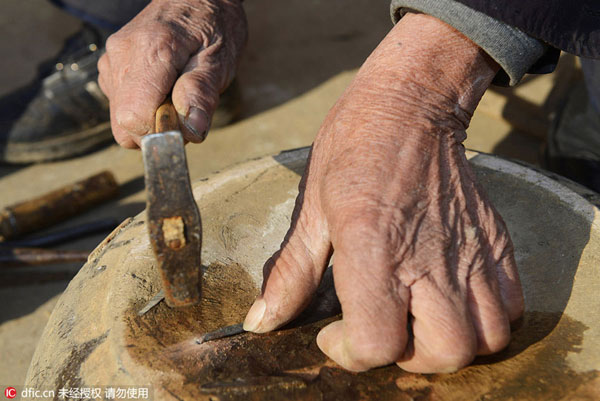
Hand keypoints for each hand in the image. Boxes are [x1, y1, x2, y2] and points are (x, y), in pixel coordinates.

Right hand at [98, 0, 246, 147]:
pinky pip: (121, 107)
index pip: (134, 116)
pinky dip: (144, 109)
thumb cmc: (213, 26)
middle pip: (125, 123)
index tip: (185, 123)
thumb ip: (202, 92)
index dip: (161, 131)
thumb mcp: (220, 59)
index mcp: (150, 51)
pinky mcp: (110, 68)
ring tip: (177, 94)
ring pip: (121, 120)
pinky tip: (163, 90)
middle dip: (157, 130)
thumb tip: (191, 130)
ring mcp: (111, 61)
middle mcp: (122, 55)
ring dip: (151, 120)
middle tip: (186, 109)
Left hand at [243, 13, 523, 372]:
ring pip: (483, 341)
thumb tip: (260, 322)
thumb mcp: (312, 207)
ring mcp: (469, 251)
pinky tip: (453, 302)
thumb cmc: (353, 147)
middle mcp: (428, 257)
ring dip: (448, 347)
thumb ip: (290, 274)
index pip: (376, 342)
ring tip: (419, 322)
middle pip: (441, 354)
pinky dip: (486, 322)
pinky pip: (512, 307)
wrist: (412, 103)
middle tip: (380, 329)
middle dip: (404, 358)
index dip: (349, 353)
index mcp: (373, 248)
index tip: (334, 333)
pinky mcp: (495, 241)